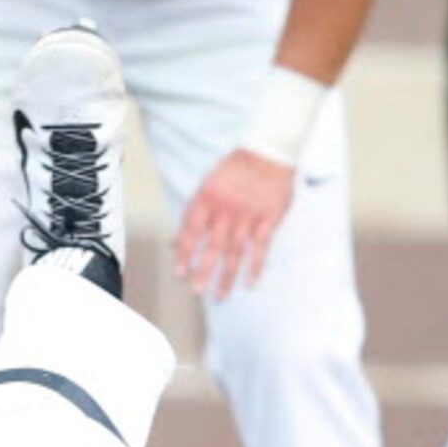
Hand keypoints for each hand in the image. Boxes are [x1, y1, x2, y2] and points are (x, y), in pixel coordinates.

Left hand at [177, 149, 294, 300]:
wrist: (267, 151)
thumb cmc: (234, 170)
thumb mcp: (208, 185)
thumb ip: (195, 213)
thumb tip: (177, 240)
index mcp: (207, 198)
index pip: (192, 231)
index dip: (185, 254)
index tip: (181, 273)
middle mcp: (227, 208)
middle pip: (214, 245)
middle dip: (204, 271)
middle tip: (197, 291)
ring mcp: (249, 214)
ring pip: (236, 250)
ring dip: (228, 274)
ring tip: (221, 294)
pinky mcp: (270, 217)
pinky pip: (262, 246)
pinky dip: (256, 265)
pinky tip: (250, 281)